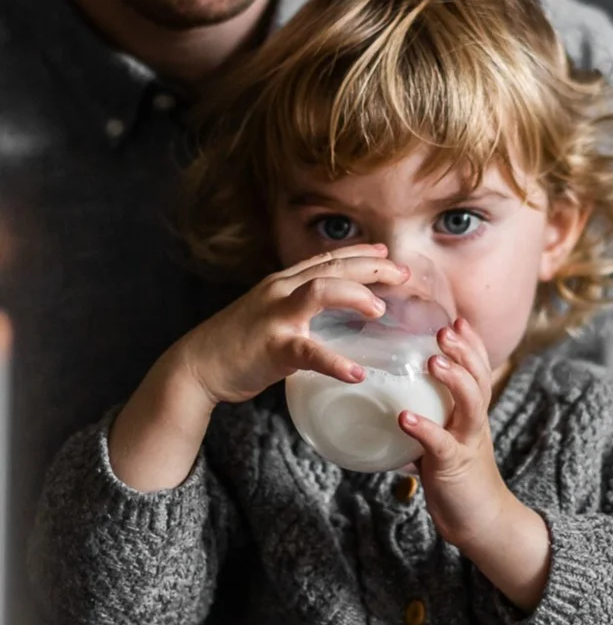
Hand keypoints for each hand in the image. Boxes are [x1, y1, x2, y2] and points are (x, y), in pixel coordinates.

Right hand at [108, 246, 409, 493]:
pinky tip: (356, 373)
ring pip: (321, 291)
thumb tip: (333, 314)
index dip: (360, 252)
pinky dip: (335, 362)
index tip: (387, 251)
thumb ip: (298, 309)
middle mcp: (281, 290)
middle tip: (403, 274)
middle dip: (371, 266)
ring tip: (380, 309)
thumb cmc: (236, 344)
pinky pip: (309, 351)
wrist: (196, 366)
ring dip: (355, 295)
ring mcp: (275, 316)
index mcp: (283, 282)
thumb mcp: (270, 314)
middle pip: (333, 267)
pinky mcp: (272, 346)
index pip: (328, 258)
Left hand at [400, 318, 551, 610]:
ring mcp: (468, 442)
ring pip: (471, 403)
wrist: (481, 522)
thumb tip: (389, 405)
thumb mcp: (446, 440)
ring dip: (453, 380)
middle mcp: (475, 421)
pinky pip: (440, 443)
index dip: (471, 343)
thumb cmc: (457, 478)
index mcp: (473, 413)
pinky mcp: (454, 466)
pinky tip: (405, 417)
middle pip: (479, 377)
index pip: (479, 368)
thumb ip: (428, 420)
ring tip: (434, 362)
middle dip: (465, 350)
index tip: (457, 319)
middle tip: (445, 329)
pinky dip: (424, 428)